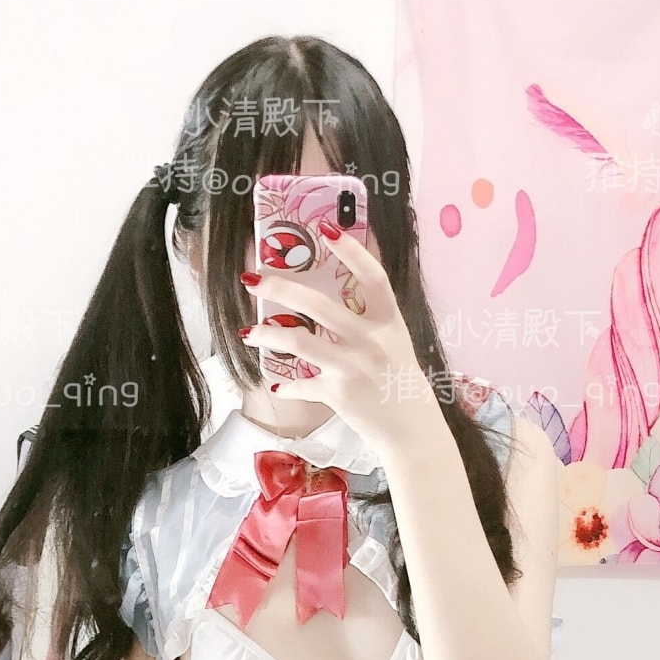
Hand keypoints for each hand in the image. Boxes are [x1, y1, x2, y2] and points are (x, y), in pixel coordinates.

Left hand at [242, 226, 437, 454]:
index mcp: (389, 322)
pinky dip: (288, 386)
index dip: (351, 251)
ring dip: (267, 335)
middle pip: (319, 305)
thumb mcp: (395, 344)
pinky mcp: (339, 394)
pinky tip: (278, 384)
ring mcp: (352, 368)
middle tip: (253, 279)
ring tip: (248, 332)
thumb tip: (329, 304)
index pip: (372, 277)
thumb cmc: (401, 384)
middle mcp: (370, 341)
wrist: (411, 430)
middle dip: (280, 288)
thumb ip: (369, 322)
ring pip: (299, 342)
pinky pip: (303, 385)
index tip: (327, 228)